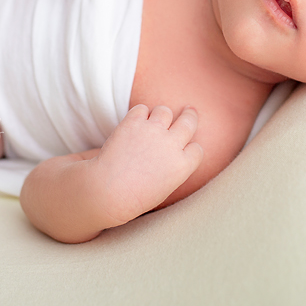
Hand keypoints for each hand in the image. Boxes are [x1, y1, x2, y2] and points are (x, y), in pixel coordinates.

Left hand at [92, 105, 203, 225]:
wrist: (108, 191)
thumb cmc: (132, 197)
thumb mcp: (163, 190)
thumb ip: (172, 170)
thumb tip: (174, 156)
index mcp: (182, 166)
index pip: (197, 149)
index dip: (191, 146)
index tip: (186, 145)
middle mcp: (171, 144)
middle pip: (189, 121)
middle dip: (190, 115)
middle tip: (190, 109)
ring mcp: (153, 131)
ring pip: (165, 111)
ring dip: (160, 114)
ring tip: (154, 118)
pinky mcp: (134, 122)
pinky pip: (141, 108)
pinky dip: (138, 114)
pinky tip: (133, 123)